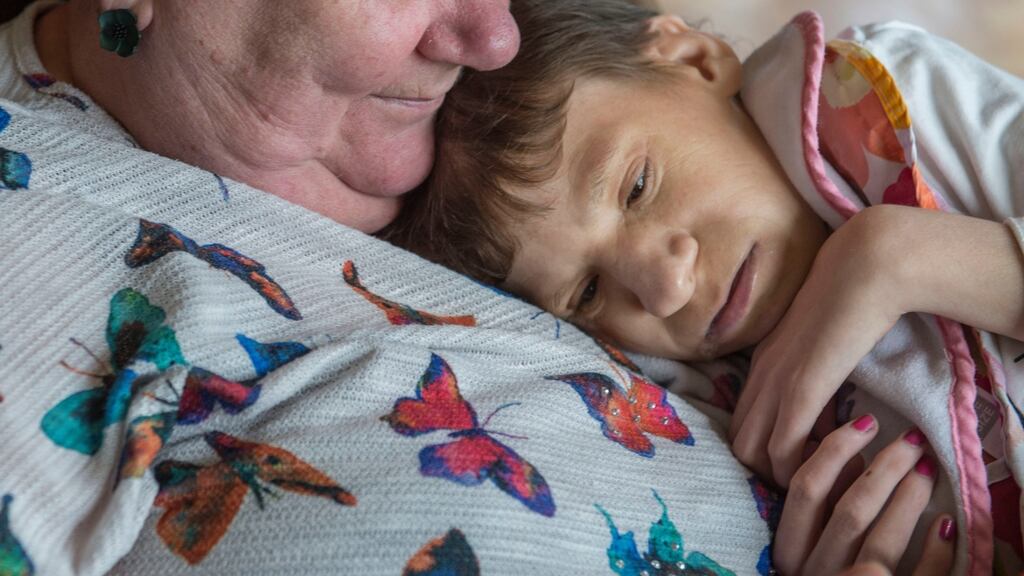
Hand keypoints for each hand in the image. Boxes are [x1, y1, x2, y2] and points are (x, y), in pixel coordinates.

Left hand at [730, 208, 902, 485]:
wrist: (867, 264)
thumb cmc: (856, 295)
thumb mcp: (824, 339)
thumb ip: (816, 368)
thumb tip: (827, 406)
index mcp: (764, 362)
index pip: (743, 424)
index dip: (772, 451)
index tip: (812, 457)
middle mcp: (760, 373)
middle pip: (740, 445)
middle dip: (775, 471)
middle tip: (820, 474)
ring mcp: (776, 380)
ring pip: (753, 454)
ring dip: (791, 475)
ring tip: (833, 472)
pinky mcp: (800, 386)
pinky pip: (785, 446)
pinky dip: (806, 466)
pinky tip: (841, 461)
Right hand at [773, 415, 954, 574]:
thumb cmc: (817, 568)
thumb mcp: (804, 538)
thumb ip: (817, 501)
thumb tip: (843, 449)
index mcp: (789, 549)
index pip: (805, 489)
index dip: (837, 450)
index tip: (868, 421)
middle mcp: (815, 571)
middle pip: (849, 510)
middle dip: (885, 468)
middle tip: (912, 440)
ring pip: (882, 543)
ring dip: (909, 500)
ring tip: (928, 470)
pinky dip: (936, 551)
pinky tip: (946, 524)